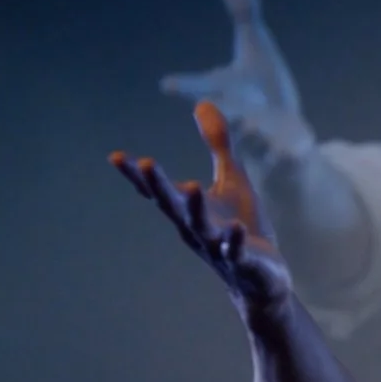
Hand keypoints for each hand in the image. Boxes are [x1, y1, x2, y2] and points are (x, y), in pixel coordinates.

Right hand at [110, 100, 294, 319]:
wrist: (264, 280)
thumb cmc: (243, 227)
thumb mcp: (231, 178)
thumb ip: (217, 143)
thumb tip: (203, 101)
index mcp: (189, 210)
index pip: (158, 190)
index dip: (137, 175)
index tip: (116, 157)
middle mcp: (196, 229)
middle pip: (173, 205)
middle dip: (159, 185)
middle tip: (145, 163)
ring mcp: (218, 247)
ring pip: (202, 227)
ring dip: (194, 208)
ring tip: (190, 186)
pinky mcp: (244, 262)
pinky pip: (237, 251)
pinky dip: (235, 240)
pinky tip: (236, 227)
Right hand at [159, 0, 315, 163]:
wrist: (285, 135)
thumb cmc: (262, 90)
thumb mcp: (256, 47)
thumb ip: (243, 13)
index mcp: (225, 92)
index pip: (199, 86)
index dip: (183, 84)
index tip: (167, 84)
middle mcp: (238, 118)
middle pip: (224, 115)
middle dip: (218, 111)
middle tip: (205, 107)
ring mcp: (261, 140)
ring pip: (253, 138)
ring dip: (252, 133)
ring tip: (254, 127)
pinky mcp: (285, 154)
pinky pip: (285, 156)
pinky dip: (286, 153)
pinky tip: (293, 151)